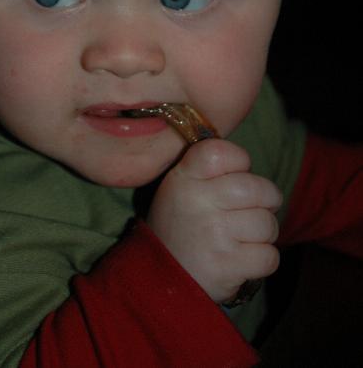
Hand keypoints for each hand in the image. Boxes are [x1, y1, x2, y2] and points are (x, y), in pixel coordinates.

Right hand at [146, 139, 281, 303]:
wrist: (161, 278)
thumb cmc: (181, 225)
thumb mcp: (179, 187)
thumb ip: (208, 170)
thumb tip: (247, 162)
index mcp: (184, 177)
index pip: (224, 153)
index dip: (240, 161)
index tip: (236, 175)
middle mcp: (197, 201)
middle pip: (258, 189)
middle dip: (266, 200)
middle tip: (254, 209)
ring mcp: (214, 234)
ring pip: (268, 224)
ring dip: (264, 233)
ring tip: (245, 236)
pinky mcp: (227, 266)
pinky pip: (269, 256)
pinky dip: (263, 259)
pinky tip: (244, 259)